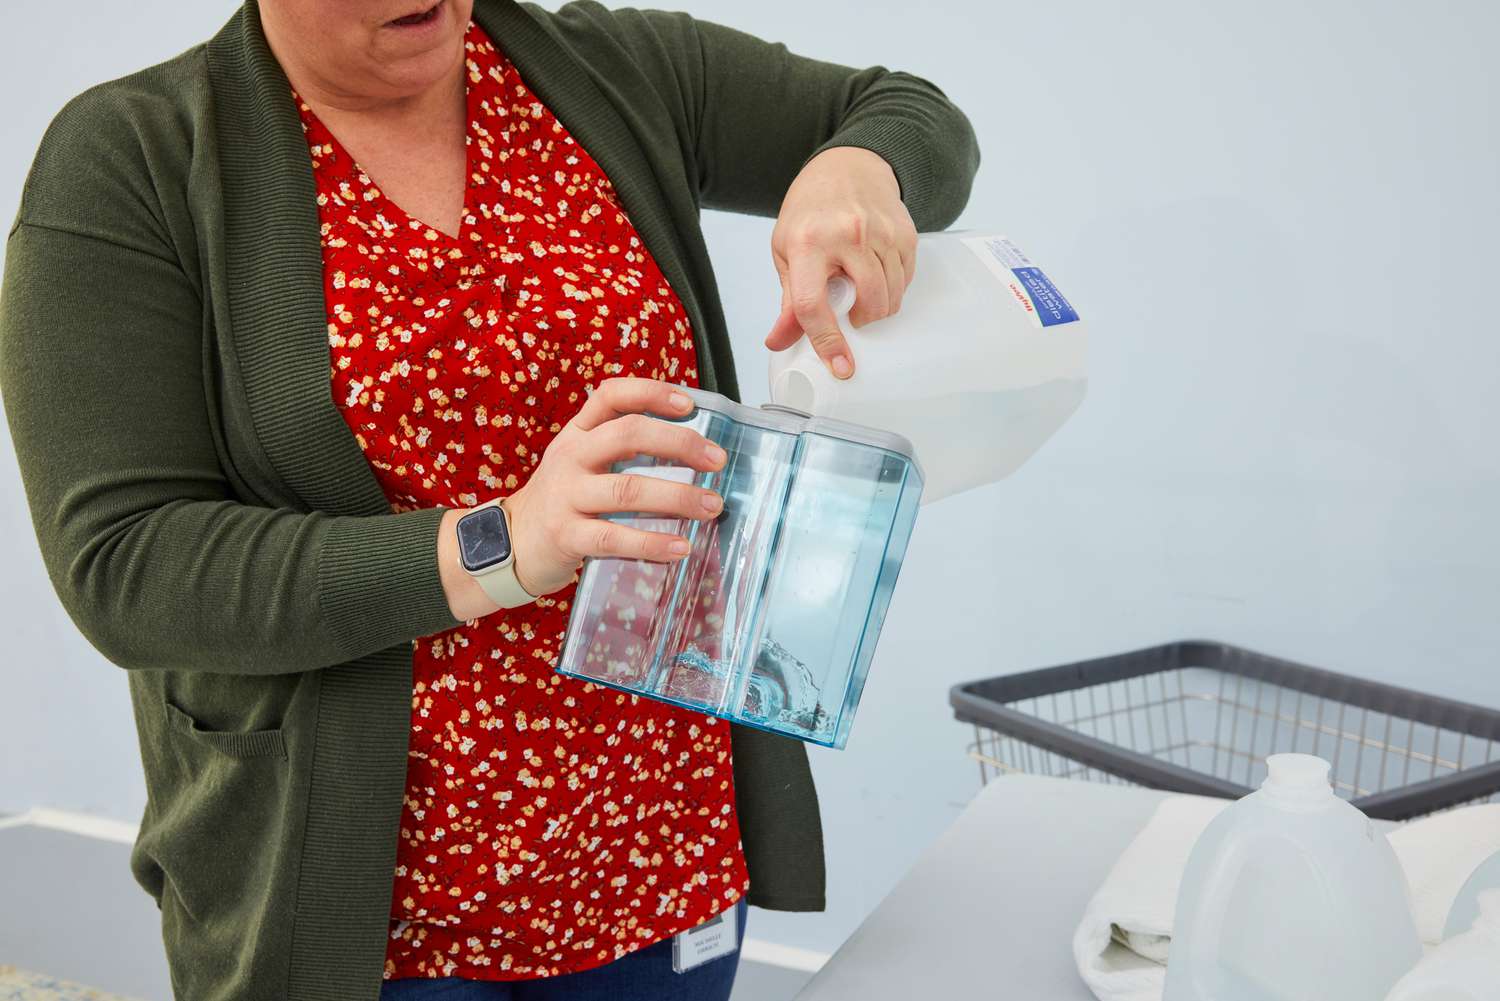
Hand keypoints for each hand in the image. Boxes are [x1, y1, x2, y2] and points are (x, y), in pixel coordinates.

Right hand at [438, 378, 727, 618]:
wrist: (512, 542)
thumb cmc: (563, 498)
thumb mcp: (582, 461)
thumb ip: (623, 450)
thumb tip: (695, 451)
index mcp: (578, 432)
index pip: (612, 395)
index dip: (651, 393)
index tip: (690, 405)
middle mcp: (570, 456)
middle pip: (627, 435)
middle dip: (679, 444)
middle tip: (717, 460)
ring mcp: (566, 496)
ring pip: (626, 490)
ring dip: (677, 497)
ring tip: (711, 505)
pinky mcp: (566, 536)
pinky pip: (614, 538)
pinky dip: (652, 542)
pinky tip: (680, 547)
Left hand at [765, 146, 918, 378]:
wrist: (847, 168)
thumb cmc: (811, 211)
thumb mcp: (787, 251)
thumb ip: (788, 301)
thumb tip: (779, 341)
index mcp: (807, 244)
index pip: (813, 305)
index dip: (827, 342)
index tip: (841, 366)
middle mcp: (846, 235)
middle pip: (868, 302)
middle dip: (862, 321)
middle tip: (851, 313)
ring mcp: (880, 232)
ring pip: (891, 295)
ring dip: (879, 307)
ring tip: (862, 290)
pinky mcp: (904, 233)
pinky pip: (906, 279)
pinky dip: (894, 287)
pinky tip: (877, 273)